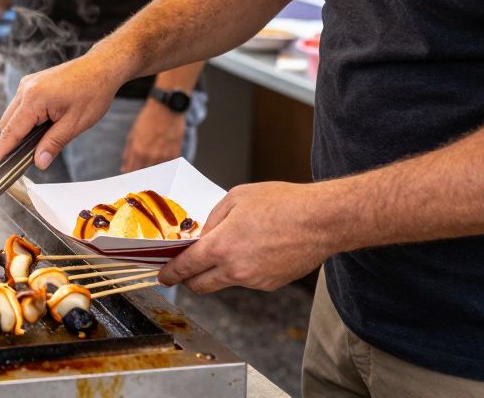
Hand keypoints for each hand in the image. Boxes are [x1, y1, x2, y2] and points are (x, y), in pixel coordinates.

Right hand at [0, 54, 121, 168]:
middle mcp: (25, 89)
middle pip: (7, 124)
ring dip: (22, 129)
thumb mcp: (75, 124)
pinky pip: (20, 105)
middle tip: (28, 157)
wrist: (101, 67)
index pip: (12, 131)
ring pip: (13, 115)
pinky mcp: (32, 82)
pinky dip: (26, 118)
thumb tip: (39, 162)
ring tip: (45, 136)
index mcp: (34, 99)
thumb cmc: (92, 92)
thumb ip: (53, 144)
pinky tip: (44, 123)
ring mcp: (27, 84)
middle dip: (14, 141)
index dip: (1, 150)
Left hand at [120, 101, 186, 172]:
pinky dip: (165, 168)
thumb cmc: (147, 118)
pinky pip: (169, 167)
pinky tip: (162, 164)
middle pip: (145, 174)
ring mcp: (164, 155)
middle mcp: (151, 156)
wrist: (166, 108)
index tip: (129, 179)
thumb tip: (123, 169)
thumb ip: (128, 153)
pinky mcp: (175, 153)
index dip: (130, 176)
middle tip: (141, 177)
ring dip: (153, 172)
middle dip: (141, 176)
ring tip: (152, 169)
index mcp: (138, 151)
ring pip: (157, 172)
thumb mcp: (132, 134)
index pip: (132, 172)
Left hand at [157, 181, 337, 293]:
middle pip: (200, 285)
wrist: (321, 220)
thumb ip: (213, 219)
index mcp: (221, 247)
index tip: (162, 276)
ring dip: (217, 272)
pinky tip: (254, 250)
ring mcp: (254, 281)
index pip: (185, 268)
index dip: (169, 273)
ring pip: (224, 282)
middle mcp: (235, 270)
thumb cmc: (281, 203)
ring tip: (230, 248)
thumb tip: (201, 235)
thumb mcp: (236, 198)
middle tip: (183, 270)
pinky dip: (242, 270)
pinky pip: (247, 280)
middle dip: (187, 280)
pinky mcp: (271, 284)